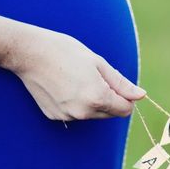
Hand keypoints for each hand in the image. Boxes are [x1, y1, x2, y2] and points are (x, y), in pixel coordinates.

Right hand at [10, 25, 145, 120]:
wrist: (28, 53)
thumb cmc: (65, 52)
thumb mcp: (98, 63)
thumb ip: (121, 83)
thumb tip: (141, 95)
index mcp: (98, 97)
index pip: (125, 109)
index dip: (125, 97)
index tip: (115, 83)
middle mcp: (83, 112)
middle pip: (110, 113)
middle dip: (110, 99)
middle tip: (93, 77)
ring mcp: (68, 116)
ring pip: (93, 114)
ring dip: (92, 101)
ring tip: (76, 79)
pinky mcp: (55, 117)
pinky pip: (75, 114)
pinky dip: (75, 103)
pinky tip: (63, 86)